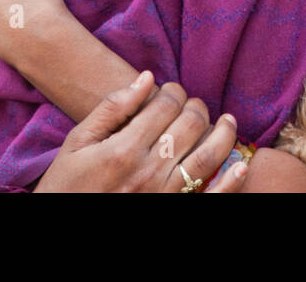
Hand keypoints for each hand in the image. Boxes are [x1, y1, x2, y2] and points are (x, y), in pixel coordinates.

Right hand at [34, 71, 245, 192]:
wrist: (63, 227)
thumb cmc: (67, 185)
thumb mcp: (78, 143)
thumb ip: (112, 109)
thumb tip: (147, 78)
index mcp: (123, 150)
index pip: (165, 106)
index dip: (174, 91)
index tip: (172, 91)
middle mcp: (148, 172)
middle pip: (190, 125)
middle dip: (196, 106)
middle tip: (192, 104)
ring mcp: (164, 195)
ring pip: (209, 156)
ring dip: (223, 133)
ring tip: (227, 121)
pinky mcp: (176, 211)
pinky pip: (213, 197)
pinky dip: (232, 181)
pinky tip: (242, 164)